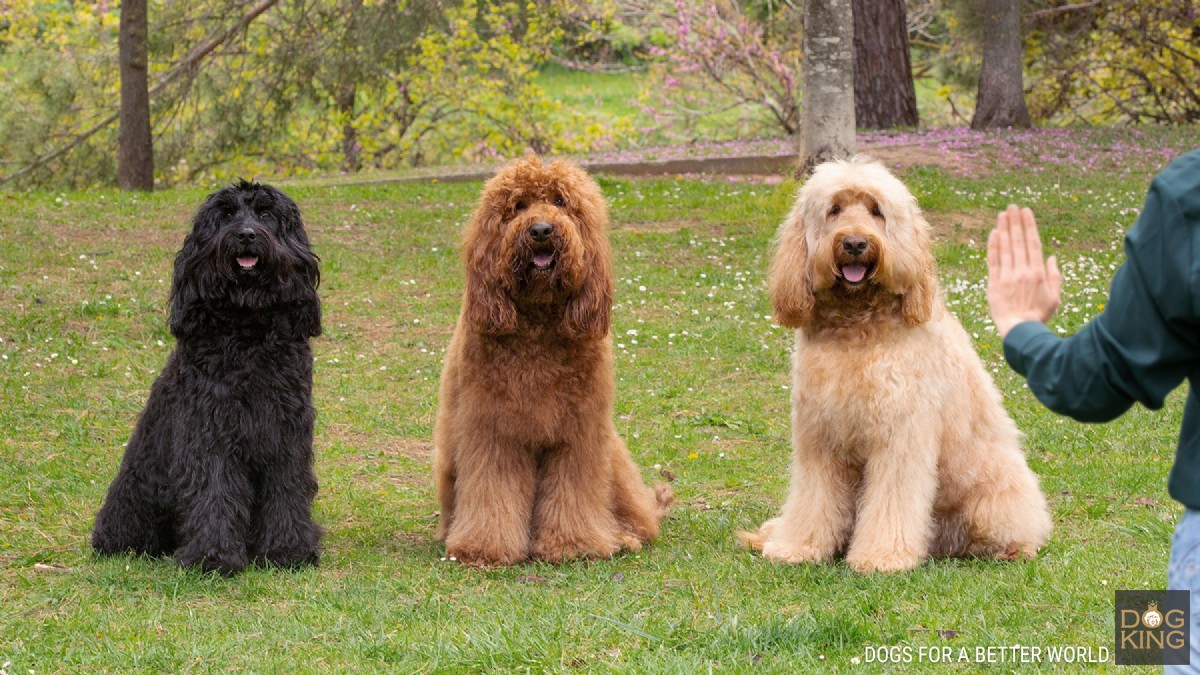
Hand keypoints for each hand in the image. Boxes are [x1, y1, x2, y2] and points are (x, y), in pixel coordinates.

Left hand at [986, 204, 1061, 337]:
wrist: (1020, 331)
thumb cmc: (1038, 315)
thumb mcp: (1054, 297)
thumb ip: (1054, 276)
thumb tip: (1053, 258)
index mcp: (1038, 273)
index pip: (1033, 244)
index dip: (1029, 226)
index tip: (1026, 212)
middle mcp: (1022, 271)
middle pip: (1018, 242)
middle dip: (1015, 222)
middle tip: (1012, 206)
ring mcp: (1007, 277)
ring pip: (1005, 248)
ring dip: (1004, 229)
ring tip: (1002, 214)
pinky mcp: (994, 283)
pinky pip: (993, 261)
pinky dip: (993, 247)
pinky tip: (994, 233)